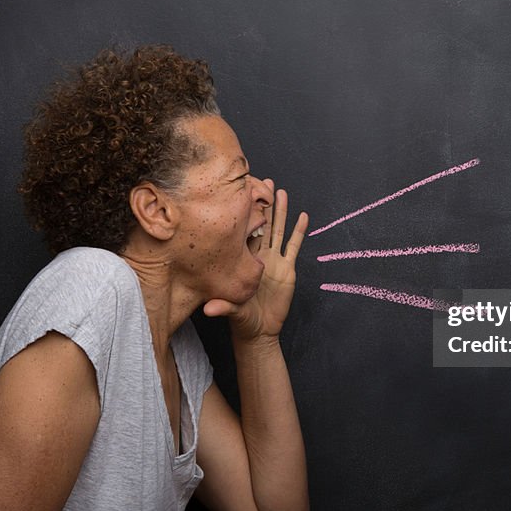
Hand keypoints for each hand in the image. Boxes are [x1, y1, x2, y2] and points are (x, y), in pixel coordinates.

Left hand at [203, 180, 307, 341]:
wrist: (259, 330)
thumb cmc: (242, 319)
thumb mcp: (232, 310)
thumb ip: (223, 307)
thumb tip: (208, 311)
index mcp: (244, 260)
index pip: (244, 232)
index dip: (245, 214)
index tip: (244, 193)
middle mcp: (259, 256)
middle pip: (262, 224)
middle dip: (263, 203)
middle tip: (264, 181)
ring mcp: (274, 260)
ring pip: (278, 230)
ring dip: (281, 211)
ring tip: (281, 192)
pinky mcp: (287, 269)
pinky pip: (294, 246)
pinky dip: (298, 231)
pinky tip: (302, 216)